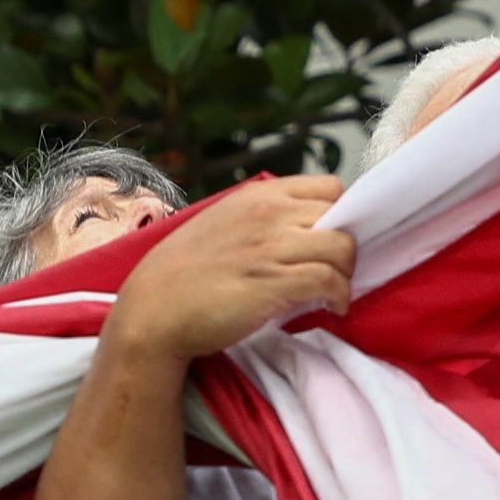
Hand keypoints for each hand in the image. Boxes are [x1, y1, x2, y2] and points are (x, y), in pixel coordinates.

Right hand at [101, 177, 351, 365]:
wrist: (153, 311)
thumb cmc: (185, 274)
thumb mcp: (225, 224)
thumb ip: (263, 219)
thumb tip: (305, 228)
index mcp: (258, 195)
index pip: (328, 187)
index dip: (340, 214)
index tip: (333, 240)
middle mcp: (268, 213)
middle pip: (342, 216)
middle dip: (346, 245)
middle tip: (336, 270)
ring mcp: (272, 246)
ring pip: (343, 248)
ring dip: (346, 273)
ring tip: (334, 292)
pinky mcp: (274, 282)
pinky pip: (329, 280)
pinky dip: (340, 296)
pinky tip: (331, 307)